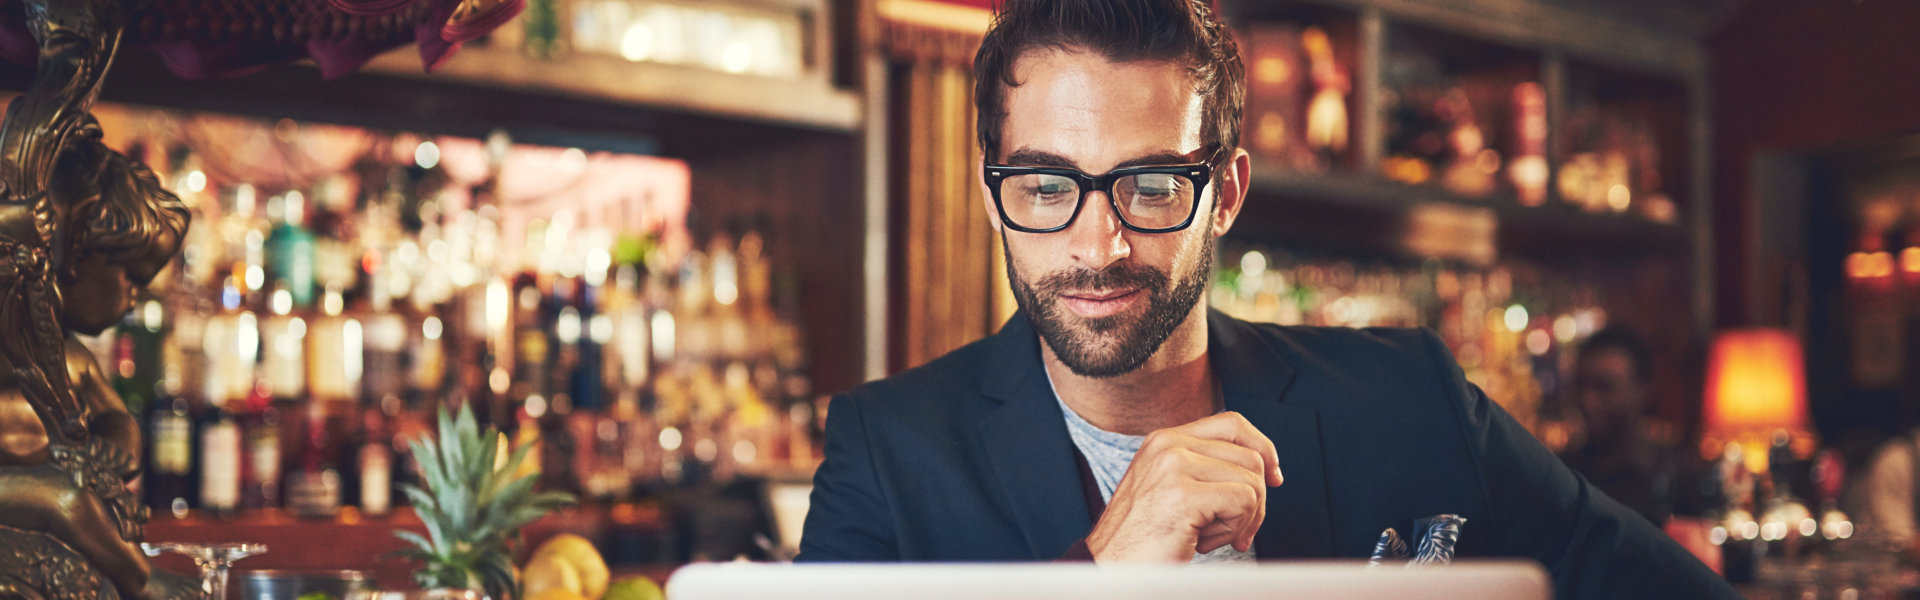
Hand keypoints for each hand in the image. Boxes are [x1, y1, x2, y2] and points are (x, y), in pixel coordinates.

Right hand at [1085, 412, 1282, 562]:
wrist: (1110, 567)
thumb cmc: (1142, 538)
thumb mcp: (1171, 489)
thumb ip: (1205, 469)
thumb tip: (1261, 467)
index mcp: (1164, 440)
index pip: (1232, 424)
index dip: (1262, 447)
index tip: (1274, 476)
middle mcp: (1168, 445)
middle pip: (1250, 457)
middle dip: (1256, 500)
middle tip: (1236, 530)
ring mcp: (1174, 466)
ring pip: (1251, 482)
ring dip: (1242, 518)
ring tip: (1209, 535)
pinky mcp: (1183, 494)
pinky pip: (1244, 502)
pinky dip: (1234, 529)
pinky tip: (1205, 542)